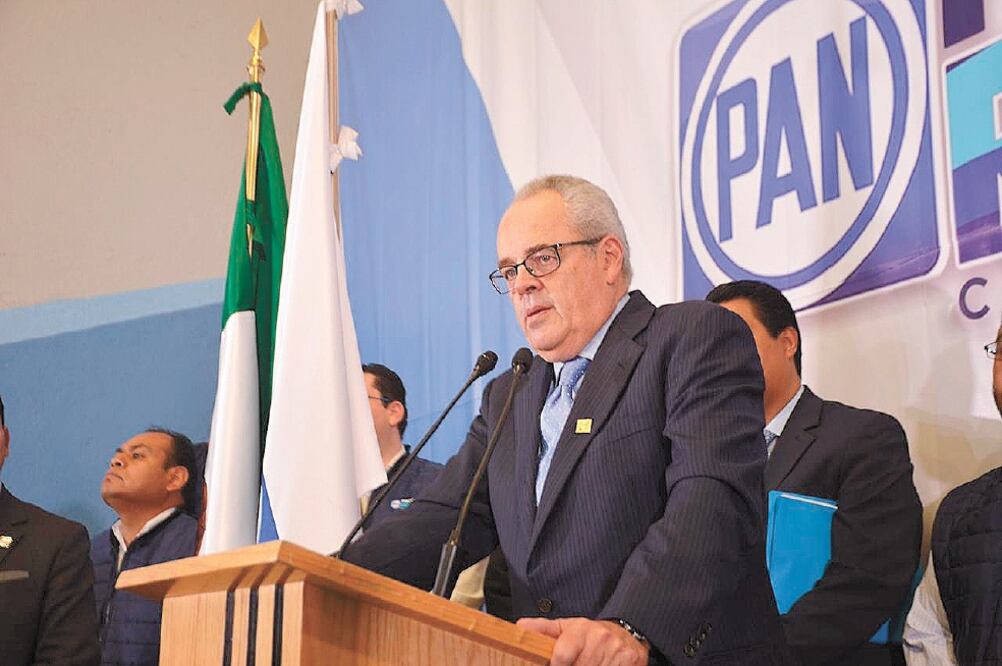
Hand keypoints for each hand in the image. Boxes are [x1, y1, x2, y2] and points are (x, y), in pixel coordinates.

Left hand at [517, 617, 648, 665]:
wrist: (626, 633)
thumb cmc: (590, 635)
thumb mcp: (566, 628)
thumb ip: (543, 630)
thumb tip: (519, 626)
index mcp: (581, 630)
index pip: (563, 654)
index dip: (557, 664)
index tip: (556, 665)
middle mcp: (600, 639)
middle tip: (574, 664)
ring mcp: (617, 652)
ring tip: (587, 665)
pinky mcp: (631, 661)